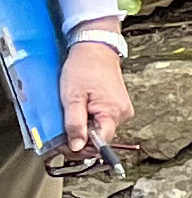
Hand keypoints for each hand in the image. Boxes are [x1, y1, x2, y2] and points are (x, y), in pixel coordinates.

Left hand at [57, 40, 128, 165]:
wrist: (95, 50)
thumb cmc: (84, 69)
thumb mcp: (72, 98)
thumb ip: (74, 124)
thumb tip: (77, 146)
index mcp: (113, 113)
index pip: (101, 144)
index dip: (82, 148)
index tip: (66, 145)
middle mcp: (122, 114)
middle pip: (101, 138)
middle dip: (81, 139)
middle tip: (62, 132)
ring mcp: (122, 109)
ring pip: (101, 130)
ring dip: (85, 129)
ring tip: (72, 116)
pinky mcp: (118, 105)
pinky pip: (104, 120)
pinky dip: (91, 120)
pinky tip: (81, 111)